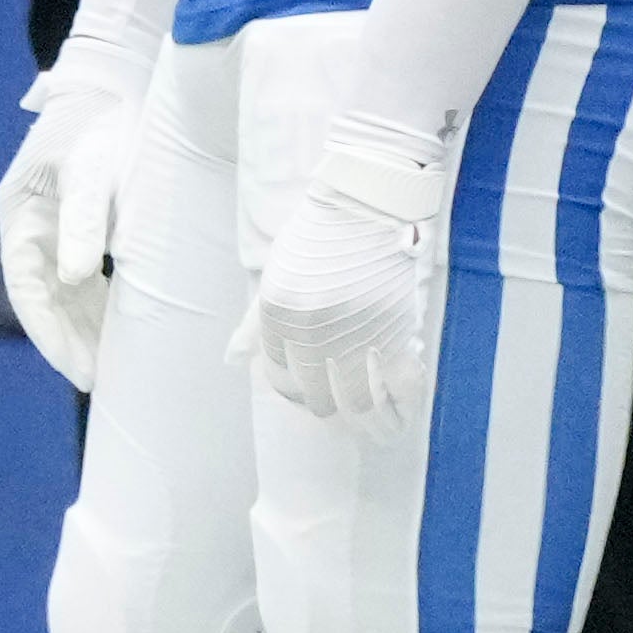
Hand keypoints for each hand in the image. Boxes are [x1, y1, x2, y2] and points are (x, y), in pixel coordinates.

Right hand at [0, 32, 154, 390]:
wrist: (115, 84)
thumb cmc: (100, 122)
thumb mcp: (91, 168)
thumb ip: (84, 219)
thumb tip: (75, 276)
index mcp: (20, 217)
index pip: (27, 289)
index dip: (49, 332)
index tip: (77, 367)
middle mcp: (32, 230)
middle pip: (45, 300)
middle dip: (68, 342)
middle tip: (96, 382)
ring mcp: (56, 231)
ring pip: (66, 296)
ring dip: (84, 331)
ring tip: (109, 370)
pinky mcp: (83, 228)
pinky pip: (87, 282)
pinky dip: (101, 308)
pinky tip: (122, 331)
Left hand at [237, 110, 448, 422]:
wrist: (367, 203)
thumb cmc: (318, 236)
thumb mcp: (274, 276)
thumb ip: (252, 324)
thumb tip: (231, 362)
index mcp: (278, 316)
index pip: (281, 380)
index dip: (296, 394)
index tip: (312, 395)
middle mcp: (313, 331)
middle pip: (318, 398)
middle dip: (329, 409)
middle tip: (343, 411)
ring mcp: (355, 334)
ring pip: (359, 403)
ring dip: (367, 423)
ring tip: (374, 428)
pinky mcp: (395, 331)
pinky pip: (399, 387)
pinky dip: (401, 408)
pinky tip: (400, 415)